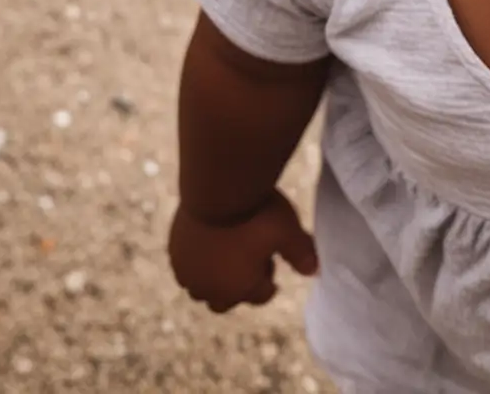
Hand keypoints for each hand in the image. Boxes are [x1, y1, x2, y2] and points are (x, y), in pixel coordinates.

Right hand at [168, 188, 318, 312]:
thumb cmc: (257, 213)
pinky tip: (208, 240)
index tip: (273, 259)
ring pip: (201, 288)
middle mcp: (210, 289)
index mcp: (240, 289)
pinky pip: (184, 267)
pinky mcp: (174, 252)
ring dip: (213, 277)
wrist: (217, 187)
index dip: (270, 278)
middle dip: (238, 286)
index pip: (261, 295)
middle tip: (250, 257)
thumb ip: (301, 253)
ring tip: (228, 249)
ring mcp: (188, 272)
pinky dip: (196, 261)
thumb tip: (315, 271)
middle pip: (226, 300)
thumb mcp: (288, 231)